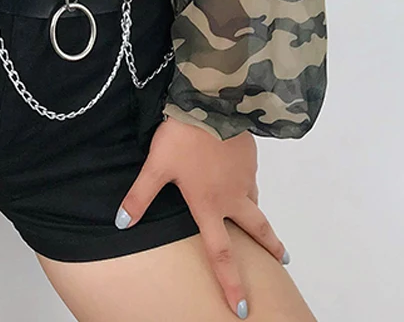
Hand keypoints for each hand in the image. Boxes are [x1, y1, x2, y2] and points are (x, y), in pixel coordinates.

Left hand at [116, 115, 286, 318]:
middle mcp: (233, 196)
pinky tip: (236, 172)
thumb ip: (140, 195)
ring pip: (253, 200)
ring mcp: (245, 175)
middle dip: (269, 246)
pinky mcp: (250, 155)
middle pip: (256, 229)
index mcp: (209, 204)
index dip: (231, 282)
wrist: (211, 103)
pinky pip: (250, 176)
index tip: (242, 307)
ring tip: (254, 215)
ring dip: (255, 211)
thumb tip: (121, 223)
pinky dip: (246, 182)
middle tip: (281, 260)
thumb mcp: (156, 165)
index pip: (221, 253)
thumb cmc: (182, 137)